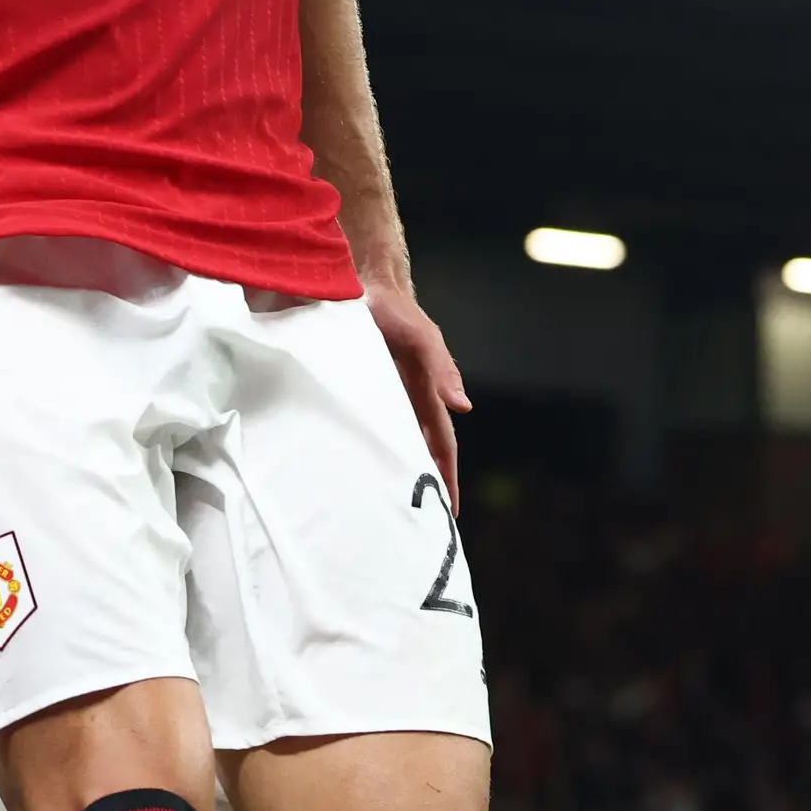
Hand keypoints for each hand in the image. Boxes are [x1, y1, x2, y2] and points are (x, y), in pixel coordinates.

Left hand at [368, 280, 471, 503]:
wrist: (355, 284)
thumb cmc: (395, 310)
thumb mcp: (422, 338)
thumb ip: (442, 369)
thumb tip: (463, 408)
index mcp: (425, 394)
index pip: (441, 444)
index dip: (447, 476)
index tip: (451, 511)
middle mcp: (402, 401)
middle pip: (415, 451)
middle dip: (421, 485)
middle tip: (419, 526)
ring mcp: (376, 399)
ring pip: (386, 444)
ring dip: (389, 473)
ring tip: (383, 510)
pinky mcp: (349, 393)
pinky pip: (355, 429)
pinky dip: (357, 452)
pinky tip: (347, 472)